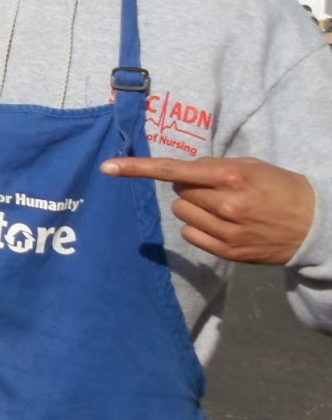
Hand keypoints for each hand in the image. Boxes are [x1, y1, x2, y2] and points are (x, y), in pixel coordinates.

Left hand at [102, 156, 315, 264]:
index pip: (175, 170)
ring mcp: (226, 232)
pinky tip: (222, 225)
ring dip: (194, 207)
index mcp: (232, 176)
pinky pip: (190, 234)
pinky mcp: (227, 252)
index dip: (138, 168)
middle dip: (190, 187)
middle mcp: (226, 204)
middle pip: (178, 191)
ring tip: (223, 207)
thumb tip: (181, 172)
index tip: (109, 167)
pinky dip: (199, 227)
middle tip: (216, 189)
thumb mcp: (252, 166)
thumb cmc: (280, 188)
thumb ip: (214, 168)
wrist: (314, 226)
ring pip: (182, 213)